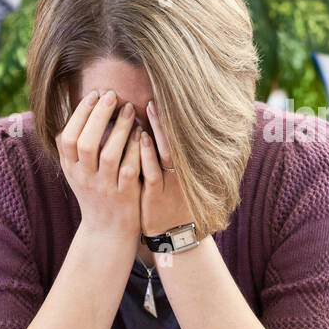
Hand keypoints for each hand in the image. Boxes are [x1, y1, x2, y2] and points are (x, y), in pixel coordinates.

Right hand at [56, 89, 140, 242]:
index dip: (79, 115)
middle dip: (98, 116)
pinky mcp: (125, 195)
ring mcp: (104, 187)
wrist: (107, 230)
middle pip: (86, 143)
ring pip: (109, 155)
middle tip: (112, 95)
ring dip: (119, 129)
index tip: (94, 95)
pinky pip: (130, 169)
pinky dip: (135, 149)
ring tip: (129, 109)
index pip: (67, 138)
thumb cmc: (94, 191)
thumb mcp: (76, 171)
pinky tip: (142, 133)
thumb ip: (72, 146)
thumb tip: (71, 110)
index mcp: (70, 168)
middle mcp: (84, 178)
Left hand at [139, 100, 192, 236]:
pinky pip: (153, 171)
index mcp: (187, 166)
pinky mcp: (157, 196)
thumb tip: (164, 128)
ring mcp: (170, 183)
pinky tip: (141, 137)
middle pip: (177, 138)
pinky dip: (147, 153)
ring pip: (166, 151)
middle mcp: (182, 172)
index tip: (167, 94)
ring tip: (150, 107)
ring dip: (158, 129)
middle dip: (168, 116)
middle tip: (159, 93)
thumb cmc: (174, 201)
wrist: (176, 236)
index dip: (174, 116)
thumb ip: (173, 155)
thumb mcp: (179, 178)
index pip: (182, 135)